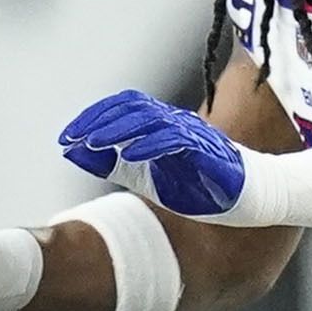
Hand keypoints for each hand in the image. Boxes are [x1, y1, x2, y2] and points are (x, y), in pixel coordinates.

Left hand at [56, 90, 251, 220]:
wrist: (245, 203)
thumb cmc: (195, 187)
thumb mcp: (143, 178)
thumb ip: (109, 164)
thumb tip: (71, 150)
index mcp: (161, 124)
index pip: (124, 107)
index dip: (95, 116)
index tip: (67, 137)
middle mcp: (177, 122)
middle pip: (135, 108)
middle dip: (100, 121)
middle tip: (73, 138)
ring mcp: (194, 134)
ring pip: (153, 120)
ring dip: (120, 130)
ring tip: (92, 143)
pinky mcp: (209, 152)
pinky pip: (177, 142)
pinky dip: (151, 146)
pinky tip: (129, 157)